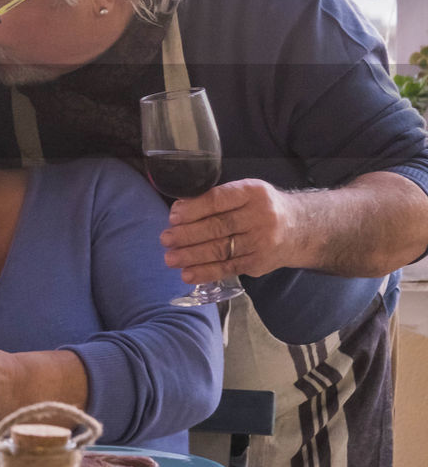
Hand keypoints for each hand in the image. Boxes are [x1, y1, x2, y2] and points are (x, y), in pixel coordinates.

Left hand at [160, 179, 307, 282]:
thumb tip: (179, 210)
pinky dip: (206, 272)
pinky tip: (188, 274)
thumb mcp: (244, 192)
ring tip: (171, 259)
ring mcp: (262, 241)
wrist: (300, 228)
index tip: (173, 217)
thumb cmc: (260, 207)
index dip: (194, 209)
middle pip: (218, 226)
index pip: (219, 200)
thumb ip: (216, 199)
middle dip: (188, 234)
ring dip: (192, 256)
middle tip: (166, 239)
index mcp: (252, 192)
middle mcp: (260, 216)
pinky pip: (229, 268)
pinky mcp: (260, 262)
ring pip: (221, 250)